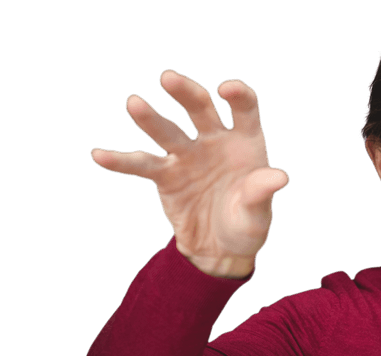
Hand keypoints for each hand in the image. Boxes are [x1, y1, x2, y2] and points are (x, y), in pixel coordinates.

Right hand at [91, 70, 289, 276]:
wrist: (222, 251)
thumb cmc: (247, 226)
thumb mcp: (258, 213)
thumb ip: (262, 192)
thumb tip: (280, 177)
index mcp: (245, 142)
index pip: (243, 109)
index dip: (238, 96)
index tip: (227, 90)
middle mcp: (215, 141)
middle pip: (200, 109)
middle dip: (186, 93)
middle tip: (169, 79)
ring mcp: (188, 156)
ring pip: (168, 131)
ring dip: (151, 118)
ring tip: (134, 103)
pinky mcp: (167, 176)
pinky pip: (142, 165)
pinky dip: (121, 161)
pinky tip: (100, 155)